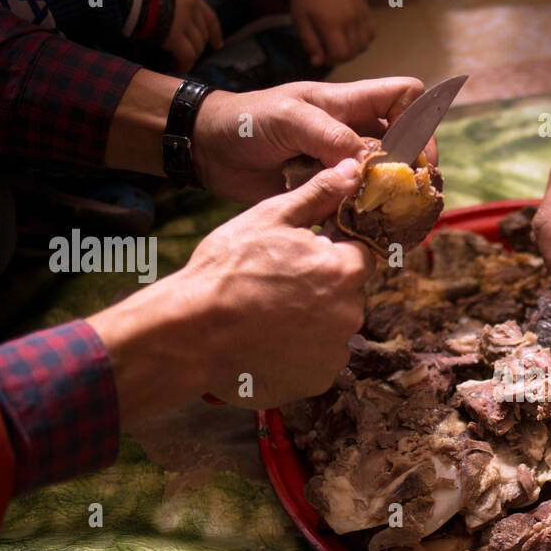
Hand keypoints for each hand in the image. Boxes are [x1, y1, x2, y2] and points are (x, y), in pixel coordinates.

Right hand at [89, 165, 374, 417]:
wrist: (192, 332)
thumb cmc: (228, 270)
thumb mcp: (271, 219)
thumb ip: (319, 196)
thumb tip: (352, 170)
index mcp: (345, 270)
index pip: (358, 257)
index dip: (329, 255)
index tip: (300, 259)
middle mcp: (351, 313)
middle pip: (346, 295)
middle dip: (320, 290)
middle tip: (276, 287)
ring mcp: (336, 350)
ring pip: (332, 329)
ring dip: (309, 323)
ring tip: (266, 317)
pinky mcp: (319, 380)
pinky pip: (316, 361)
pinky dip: (298, 355)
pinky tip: (267, 344)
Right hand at [163, 0, 223, 73]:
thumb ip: (174, 3)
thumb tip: (175, 18)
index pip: (209, 17)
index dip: (214, 33)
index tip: (217, 45)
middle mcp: (191, 9)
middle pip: (202, 35)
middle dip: (197, 48)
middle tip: (187, 57)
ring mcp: (184, 23)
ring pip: (196, 48)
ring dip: (189, 58)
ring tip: (178, 63)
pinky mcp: (175, 37)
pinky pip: (186, 56)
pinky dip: (183, 65)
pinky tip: (176, 68)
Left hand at [191, 77, 428, 202]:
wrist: (210, 150)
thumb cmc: (248, 121)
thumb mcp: (290, 118)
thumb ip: (331, 136)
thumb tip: (370, 162)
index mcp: (349, 105)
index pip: (404, 97)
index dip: (420, 119)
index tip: (419, 154)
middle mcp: (352, 134)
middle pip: (404, 145)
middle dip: (413, 169)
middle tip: (412, 196)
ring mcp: (341, 165)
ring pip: (384, 179)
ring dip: (394, 197)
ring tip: (400, 219)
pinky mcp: (327, 193)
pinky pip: (358, 204)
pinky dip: (368, 217)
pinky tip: (373, 231)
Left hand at [289, 0, 375, 65]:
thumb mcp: (299, 21)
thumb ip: (309, 43)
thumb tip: (318, 62)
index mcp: (331, 22)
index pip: (341, 54)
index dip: (333, 61)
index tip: (324, 56)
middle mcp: (349, 17)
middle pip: (353, 52)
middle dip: (341, 56)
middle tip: (329, 49)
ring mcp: (360, 12)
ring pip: (364, 44)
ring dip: (353, 49)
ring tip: (341, 42)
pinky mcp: (365, 8)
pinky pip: (372, 32)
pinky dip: (364, 39)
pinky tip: (352, 35)